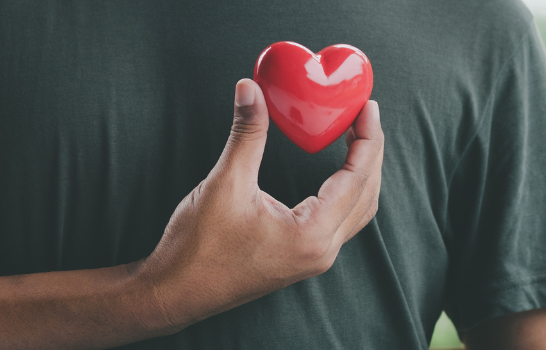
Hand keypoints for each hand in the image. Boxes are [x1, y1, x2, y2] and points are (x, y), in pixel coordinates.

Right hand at [134, 79, 384, 329]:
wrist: (175, 292)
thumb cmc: (197, 248)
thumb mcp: (225, 184)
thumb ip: (246, 134)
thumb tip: (250, 88)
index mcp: (311, 235)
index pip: (357, 179)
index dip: (367, 138)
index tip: (368, 107)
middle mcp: (321, 252)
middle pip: (366, 195)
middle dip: (370, 153)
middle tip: (365, 115)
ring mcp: (312, 259)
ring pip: (356, 212)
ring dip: (362, 175)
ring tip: (356, 138)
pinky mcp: (299, 259)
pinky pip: (339, 223)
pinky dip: (345, 192)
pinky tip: (335, 173)